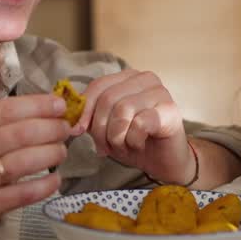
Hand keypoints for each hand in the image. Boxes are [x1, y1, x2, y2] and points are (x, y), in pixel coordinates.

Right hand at [0, 93, 70, 239]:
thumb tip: (42, 110)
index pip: (9, 109)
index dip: (40, 105)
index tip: (60, 106)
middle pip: (23, 133)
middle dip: (53, 129)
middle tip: (66, 130)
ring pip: (27, 160)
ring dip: (53, 153)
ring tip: (62, 152)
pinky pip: (27, 192)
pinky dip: (47, 184)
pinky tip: (55, 179)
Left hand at [77, 69, 193, 184]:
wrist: (164, 162)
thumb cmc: (135, 141)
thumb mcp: (106, 126)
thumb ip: (90, 116)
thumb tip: (70, 118)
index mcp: (128, 77)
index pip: (98, 85)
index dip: (84, 109)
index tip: (77, 130)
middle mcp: (146, 79)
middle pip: (108, 99)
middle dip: (100, 129)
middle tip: (104, 148)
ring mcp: (160, 92)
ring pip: (123, 111)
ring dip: (117, 137)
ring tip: (123, 146)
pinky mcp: (170, 110)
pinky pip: (140, 124)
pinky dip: (133, 140)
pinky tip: (139, 145)